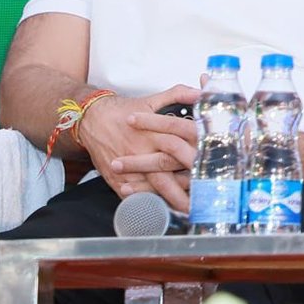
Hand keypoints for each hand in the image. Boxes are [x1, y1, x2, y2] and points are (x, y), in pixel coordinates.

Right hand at [78, 85, 198, 211]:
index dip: (196, 155)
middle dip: (186, 181)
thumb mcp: (153, 100)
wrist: (91, 120)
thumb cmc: (125, 111)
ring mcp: (130, 166)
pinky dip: (148, 203)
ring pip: (152, 184)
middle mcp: (143, 149)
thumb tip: (202, 93)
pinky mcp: (118, 178)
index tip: (212, 166)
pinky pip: (134, 195)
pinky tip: (162, 210)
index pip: (179, 143)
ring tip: (189, 208)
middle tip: (205, 194)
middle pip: (166, 166)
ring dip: (170, 197)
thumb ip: (180, 95)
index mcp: (155, 130)